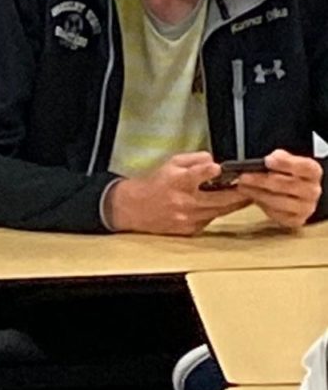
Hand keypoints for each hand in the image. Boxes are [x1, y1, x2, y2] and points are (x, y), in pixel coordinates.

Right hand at [105, 152, 242, 234]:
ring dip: (233, 204)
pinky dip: (216, 212)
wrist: (136, 208)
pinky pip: (210, 220)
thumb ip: (194, 159)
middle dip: (240, 194)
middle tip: (252, 188)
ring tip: (244, 197)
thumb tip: (214, 162)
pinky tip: (218, 206)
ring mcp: (188, 218)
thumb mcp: (171, 163)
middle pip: (220, 199)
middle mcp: (184, 201)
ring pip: (220, 211)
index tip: (219, 168)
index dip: (209, 171)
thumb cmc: (156, 183)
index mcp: (177, 182)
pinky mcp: (190, 230)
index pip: (197, 175)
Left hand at [236, 149, 322, 227]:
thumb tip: (266, 160)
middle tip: (244, 177)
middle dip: (262, 180)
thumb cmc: (283, 173)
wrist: (289, 191)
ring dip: (258, 194)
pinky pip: (278, 215)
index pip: (303, 167)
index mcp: (312, 172)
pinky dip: (263, 207)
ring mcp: (305, 207)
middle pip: (287, 185)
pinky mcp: (295, 220)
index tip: (267, 160)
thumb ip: (276, 159)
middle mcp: (312, 190)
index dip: (285, 163)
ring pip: (280, 202)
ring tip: (242, 187)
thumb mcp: (281, 161)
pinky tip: (253, 198)